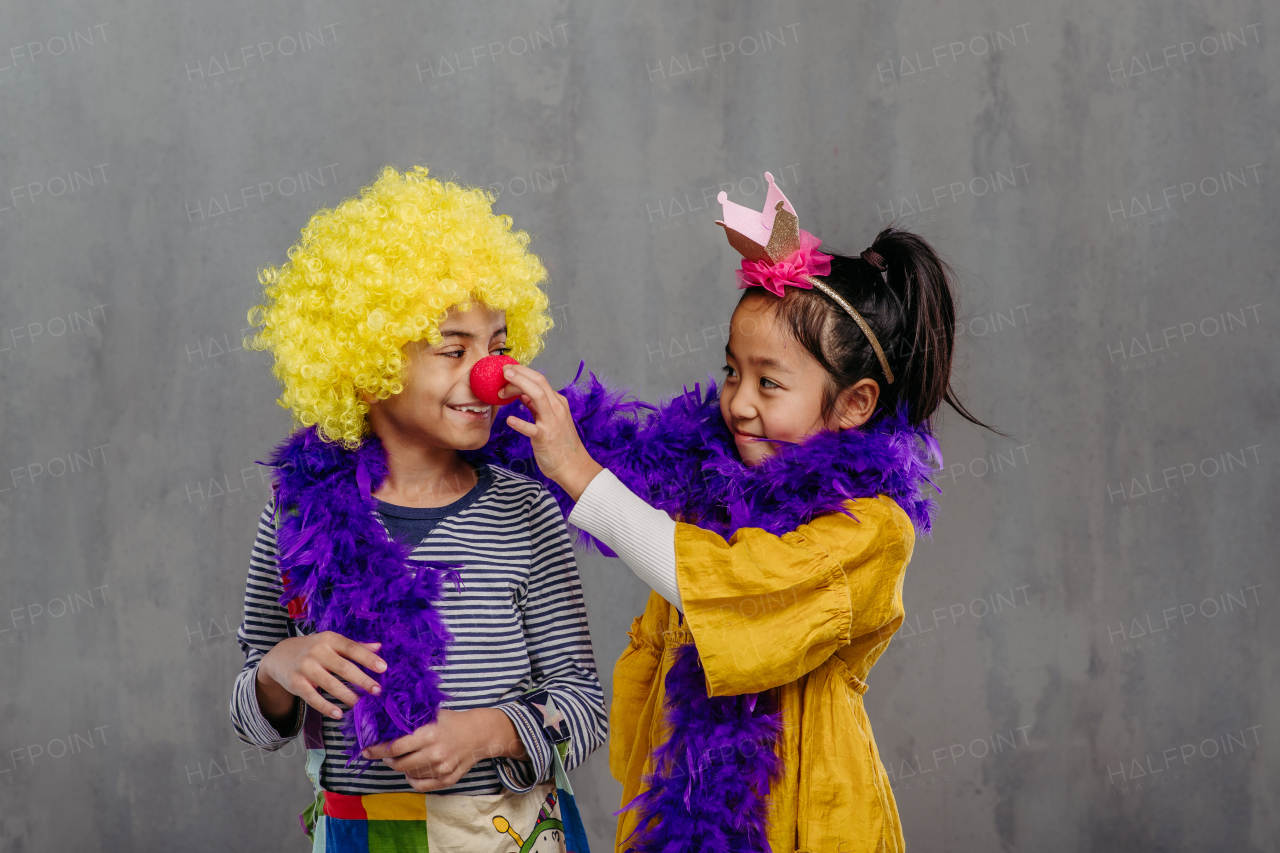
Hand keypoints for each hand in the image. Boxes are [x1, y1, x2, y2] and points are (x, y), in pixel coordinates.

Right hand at [257, 632, 385, 721]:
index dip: (367, 658)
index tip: (383, 668)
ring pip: (329, 683)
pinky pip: (313, 697)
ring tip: (360, 703)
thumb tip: (379, 647)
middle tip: (377, 690)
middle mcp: (317, 651)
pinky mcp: (296, 683)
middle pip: (343, 667)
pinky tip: (339, 713)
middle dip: (362, 679)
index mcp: (329, 639)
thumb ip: (355, 646)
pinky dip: (326, 706)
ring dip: (346, 695)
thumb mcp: (332, 643)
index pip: (351, 648)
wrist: (280, 656)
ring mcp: (305, 667)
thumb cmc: (313, 649)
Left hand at [361, 708, 527, 792]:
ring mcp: (442, 768)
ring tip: (401, 758)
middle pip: (399, 764)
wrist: (480, 733)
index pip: (395, 747)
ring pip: (409, 775)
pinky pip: (421, 785)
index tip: (367, 749)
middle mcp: (435, 753)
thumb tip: (382, 722)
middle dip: (386, 759)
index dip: (377, 750)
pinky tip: (412, 770)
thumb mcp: (432, 714)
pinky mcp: (448, 779)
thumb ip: (411, 720)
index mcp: (429, 734)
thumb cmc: (452, 721)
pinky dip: (412, 779)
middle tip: (384, 753)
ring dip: (400, 767)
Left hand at [501, 363, 602, 500]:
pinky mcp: (546, 438)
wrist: (574, 467)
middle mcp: (557, 408)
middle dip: (520, 373)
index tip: (508, 370)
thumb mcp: (550, 419)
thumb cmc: (560, 444)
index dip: (523, 372)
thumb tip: (521, 393)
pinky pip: (532, 429)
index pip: (540, 380)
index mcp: (558, 403)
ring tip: (502, 386)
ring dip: (519, 386)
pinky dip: (520, 423)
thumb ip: (536, 406)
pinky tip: (509, 421)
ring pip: (538, 397)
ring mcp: (552, 422)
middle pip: (539, 383)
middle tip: (503, 369)